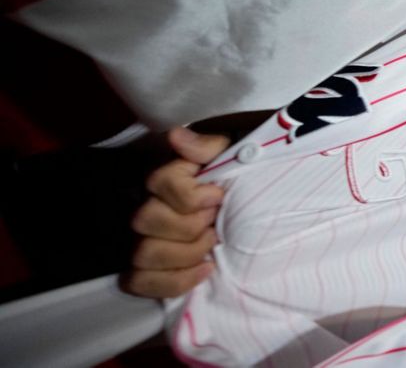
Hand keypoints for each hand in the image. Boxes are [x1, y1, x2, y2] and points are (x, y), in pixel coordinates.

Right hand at [121, 127, 231, 298]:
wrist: (252, 214)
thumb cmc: (237, 183)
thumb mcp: (231, 158)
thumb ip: (207, 147)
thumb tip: (177, 136)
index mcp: (166, 179)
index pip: (158, 182)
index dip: (189, 194)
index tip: (218, 196)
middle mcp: (148, 209)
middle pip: (146, 220)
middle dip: (189, 224)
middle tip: (215, 221)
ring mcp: (144, 241)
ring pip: (142, 254)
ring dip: (185, 252)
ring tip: (213, 242)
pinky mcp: (149, 272)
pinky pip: (140, 282)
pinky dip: (175, 280)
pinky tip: (206, 268)